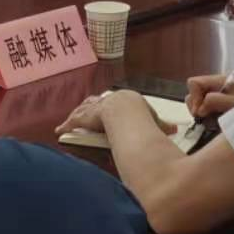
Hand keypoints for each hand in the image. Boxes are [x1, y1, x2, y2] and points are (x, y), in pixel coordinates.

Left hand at [55, 91, 174, 137]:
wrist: (127, 110)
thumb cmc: (140, 114)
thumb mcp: (153, 120)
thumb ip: (162, 126)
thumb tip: (175, 130)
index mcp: (120, 102)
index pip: (111, 103)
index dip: (106, 108)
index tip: (102, 111)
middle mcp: (103, 102)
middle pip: (93, 104)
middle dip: (88, 109)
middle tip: (84, 115)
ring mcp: (92, 109)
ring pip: (81, 111)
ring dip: (75, 116)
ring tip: (69, 122)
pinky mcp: (84, 118)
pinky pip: (72, 122)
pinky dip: (66, 126)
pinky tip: (58, 131)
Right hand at [185, 74, 233, 118]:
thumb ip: (215, 101)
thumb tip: (199, 109)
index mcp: (218, 81)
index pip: (194, 83)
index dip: (194, 97)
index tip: (201, 112)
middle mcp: (214, 87)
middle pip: (192, 93)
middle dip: (196, 106)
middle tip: (206, 117)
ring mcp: (213, 98)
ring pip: (195, 104)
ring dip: (200, 114)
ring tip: (212, 120)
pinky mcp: (214, 109)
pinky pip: (201, 112)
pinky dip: (205, 118)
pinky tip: (214, 122)